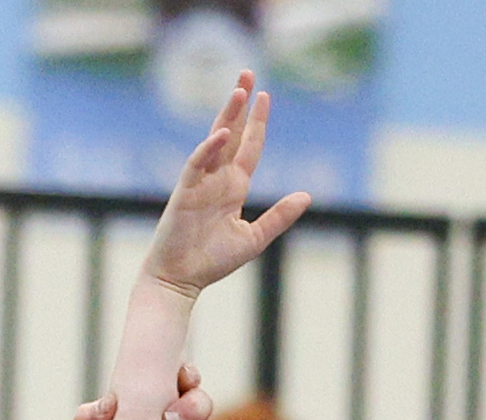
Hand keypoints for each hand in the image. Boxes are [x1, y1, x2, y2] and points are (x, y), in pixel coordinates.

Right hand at [141, 75, 308, 297]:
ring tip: (239, 90)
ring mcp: (200, 182)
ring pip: (215, 139)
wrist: (180, 279)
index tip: (265, 96)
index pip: (249, 146)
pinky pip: (197, 163)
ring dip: (226, 115)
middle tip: (248, 74)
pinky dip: (209, 148)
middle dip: (240, 104)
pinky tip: (223, 133)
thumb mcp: (254, 238)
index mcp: (233, 187)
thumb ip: (279, 216)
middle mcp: (217, 179)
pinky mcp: (185, 191)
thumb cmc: (212, 261)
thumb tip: (306, 196)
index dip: (257, 122)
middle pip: (231, 132)